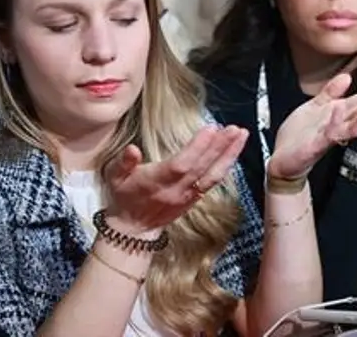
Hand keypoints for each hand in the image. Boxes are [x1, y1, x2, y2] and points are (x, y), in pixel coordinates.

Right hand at [104, 125, 247, 233]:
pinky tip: (233, 151)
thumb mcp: (115, 176)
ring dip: (229, 154)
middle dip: (220, 146)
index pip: (181, 164)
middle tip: (234, 128)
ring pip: (212, 175)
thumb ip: (124, 162)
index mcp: (156, 181)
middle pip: (202, 167)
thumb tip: (132, 149)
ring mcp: (188, 195)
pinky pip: (213, 181)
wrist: (133, 227)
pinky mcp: (195, 198)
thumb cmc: (124, 196)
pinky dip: (226, 165)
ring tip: (241, 136)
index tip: (211, 129)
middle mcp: (176, 189)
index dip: (198, 147)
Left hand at [269, 73, 356, 179]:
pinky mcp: (316, 146)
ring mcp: (330, 137)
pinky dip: (335, 123)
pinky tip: (337, 109)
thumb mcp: (316, 106)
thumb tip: (347, 76)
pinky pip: (329, 135)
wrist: (283, 158)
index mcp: (340, 115)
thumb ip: (331, 92)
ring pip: (353, 127)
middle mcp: (340, 127)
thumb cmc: (301, 134)